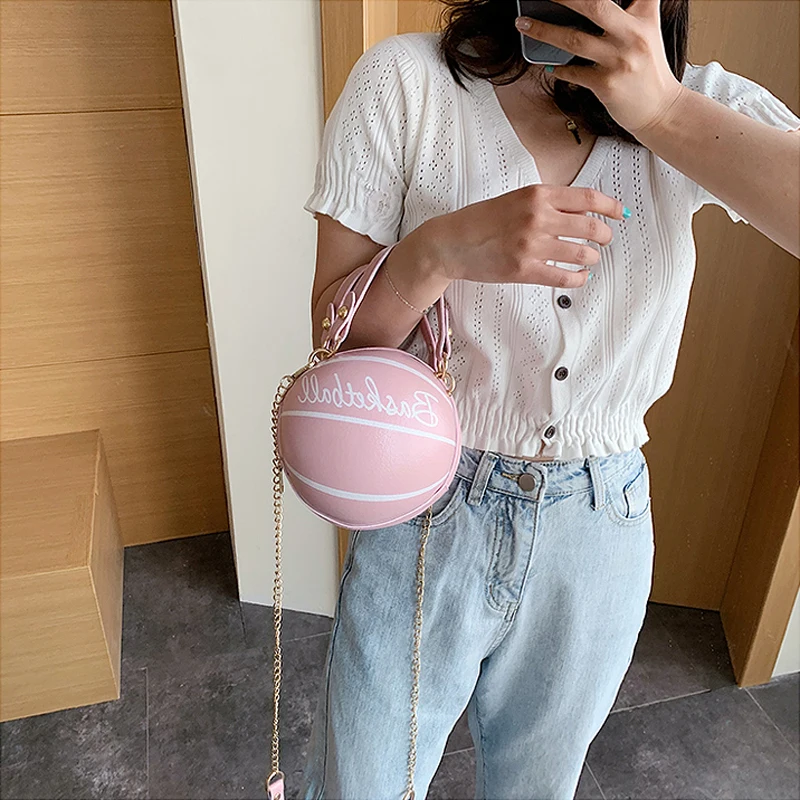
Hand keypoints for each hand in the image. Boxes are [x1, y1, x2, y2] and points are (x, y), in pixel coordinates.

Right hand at [422, 184, 625, 287]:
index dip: (611, 206)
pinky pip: (564, 277)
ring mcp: (531, 245)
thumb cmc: (481, 221)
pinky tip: (578, 276)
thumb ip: (548, 203)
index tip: (621, 213)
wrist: (451, 242)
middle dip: (605, 235)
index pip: (587, 198)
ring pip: (582, 253)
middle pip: (591, 227)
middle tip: (605, 239)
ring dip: (592, 258)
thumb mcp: (516, 200)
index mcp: (537, 195)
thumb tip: (583, 211)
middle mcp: (537, 218)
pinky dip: (578, 278)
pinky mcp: (524, 270)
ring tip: (589, 258)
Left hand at [515, 0, 685, 134]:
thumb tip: (596, 3)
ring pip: (573, 40)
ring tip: (523, 24)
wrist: (660, 109)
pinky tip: (549, 65)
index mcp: (643, 17)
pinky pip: (572, 73)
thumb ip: (635, 8)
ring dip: (543, 31)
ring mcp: (618, 61)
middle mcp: (632, 36)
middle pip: (594, 6)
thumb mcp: (648, 30)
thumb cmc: (649, 70)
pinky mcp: (606, 85)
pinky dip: (558, 68)